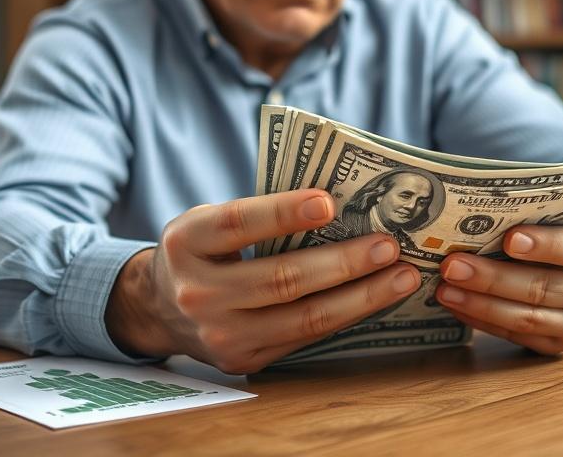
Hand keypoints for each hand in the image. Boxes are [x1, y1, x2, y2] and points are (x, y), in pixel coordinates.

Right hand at [105, 188, 420, 373]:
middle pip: (281, 278)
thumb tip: (337, 205)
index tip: (329, 202)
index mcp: (187, 242)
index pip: (238, 223)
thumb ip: (257, 212)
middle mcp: (198, 293)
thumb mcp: (209, 219)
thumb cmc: (203, 250)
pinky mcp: (243, 360)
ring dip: (360, 297)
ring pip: (302, 318)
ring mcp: (220, 335)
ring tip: (401, 277)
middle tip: (389, 246)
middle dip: (343, 262)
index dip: (284, 212)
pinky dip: (346, 317)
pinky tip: (376, 299)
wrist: (161, 308)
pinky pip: (304, 338)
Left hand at [435, 213, 562, 354]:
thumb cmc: (559, 228)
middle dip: (493, 278)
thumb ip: (532, 212)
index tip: (509, 239)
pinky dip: (483, 321)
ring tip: (446, 289)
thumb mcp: (559, 213)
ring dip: (481, 304)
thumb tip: (475, 212)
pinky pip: (518, 336)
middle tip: (452, 265)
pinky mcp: (560, 343)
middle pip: (544, 287)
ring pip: (528, 317)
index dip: (545, 245)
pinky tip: (457, 305)